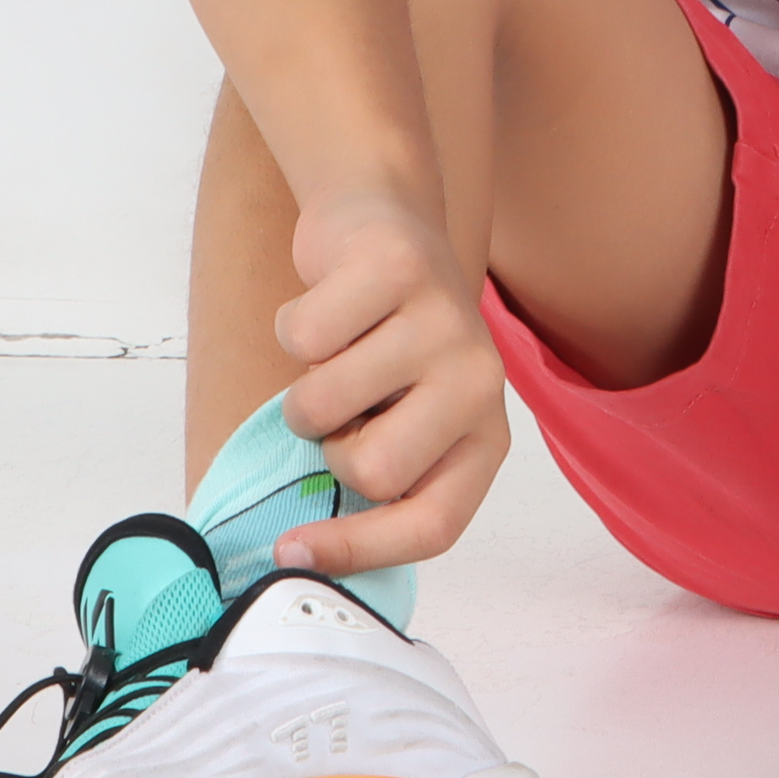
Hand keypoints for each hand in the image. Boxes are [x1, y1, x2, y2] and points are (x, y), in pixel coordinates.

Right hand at [264, 191, 514, 578]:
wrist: (384, 220)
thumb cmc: (385, 340)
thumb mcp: (401, 418)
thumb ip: (377, 477)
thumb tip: (298, 557)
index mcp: (485, 437)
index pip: (431, 526)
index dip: (358, 551)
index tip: (293, 553)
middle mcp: (480, 383)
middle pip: (370, 471)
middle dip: (330, 444)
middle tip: (347, 403)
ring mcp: (443, 322)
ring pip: (320, 405)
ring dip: (304, 383)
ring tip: (339, 351)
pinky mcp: (397, 267)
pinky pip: (301, 336)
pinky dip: (292, 324)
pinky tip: (330, 302)